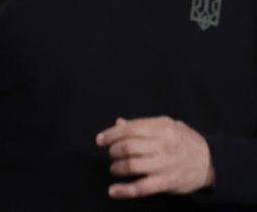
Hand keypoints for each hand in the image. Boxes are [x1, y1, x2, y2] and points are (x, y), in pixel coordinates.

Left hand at [96, 116, 213, 197]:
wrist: (212, 162)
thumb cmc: (185, 141)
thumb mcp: (168, 126)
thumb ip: (143, 124)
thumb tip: (118, 122)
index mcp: (163, 128)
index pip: (130, 129)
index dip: (111, 134)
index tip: (100, 140)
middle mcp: (164, 145)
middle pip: (128, 147)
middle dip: (113, 151)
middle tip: (112, 154)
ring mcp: (165, 165)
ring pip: (131, 166)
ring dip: (116, 167)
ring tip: (115, 168)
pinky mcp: (167, 182)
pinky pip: (141, 188)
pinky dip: (124, 191)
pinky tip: (113, 191)